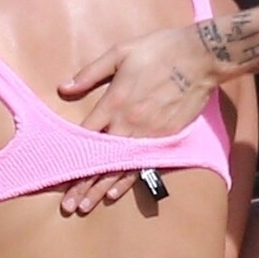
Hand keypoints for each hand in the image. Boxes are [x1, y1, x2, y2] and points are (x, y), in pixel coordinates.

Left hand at [57, 25, 217, 214]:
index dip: (70, 158)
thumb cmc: (159, 50)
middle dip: (83, 184)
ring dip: (101, 188)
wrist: (201, 57)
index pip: (85, 137)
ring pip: (120, 167)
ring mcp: (148, 134)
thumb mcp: (120, 53)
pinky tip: (115, 193)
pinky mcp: (165, 138)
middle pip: (100, 160)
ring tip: (85, 207)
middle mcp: (129, 123)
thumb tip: (63, 88)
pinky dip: (127, 180)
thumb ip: (90, 73)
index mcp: (114, 102)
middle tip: (68, 206)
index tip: (57, 176)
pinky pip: (142, 164)